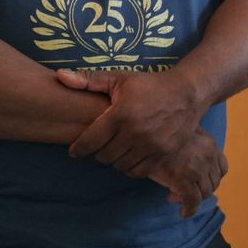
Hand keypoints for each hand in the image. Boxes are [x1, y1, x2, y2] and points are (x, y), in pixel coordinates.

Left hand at [58, 69, 206, 172]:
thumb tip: (59, 76)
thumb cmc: (150, 85)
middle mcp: (135, 132)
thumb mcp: (119, 79)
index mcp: (120, 114)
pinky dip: (130, 167)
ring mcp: (151, 146)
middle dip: (97, 152)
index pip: (89, 141)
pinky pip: (138, 171)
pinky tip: (129, 157)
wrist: (188, 93)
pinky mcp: (164, 154)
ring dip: (114, 160)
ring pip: (120, 165)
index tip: (74, 150)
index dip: (78, 149)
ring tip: (115, 150)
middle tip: (99, 146)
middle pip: (103, 156)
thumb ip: (88, 80)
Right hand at [144, 127, 227, 217]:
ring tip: (173, 196)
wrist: (144, 136)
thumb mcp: (182, 131)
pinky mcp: (184, 180)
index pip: (221, 168)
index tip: (197, 182)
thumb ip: (191, 141)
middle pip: (213, 182)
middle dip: (200, 190)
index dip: (210, 178)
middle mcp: (208, 156)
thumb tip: (189, 160)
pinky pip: (192, 201)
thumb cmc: (160, 133)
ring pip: (205, 193)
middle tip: (180, 191)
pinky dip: (190, 210)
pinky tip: (183, 213)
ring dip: (192, 198)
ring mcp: (197, 169)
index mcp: (209, 144)